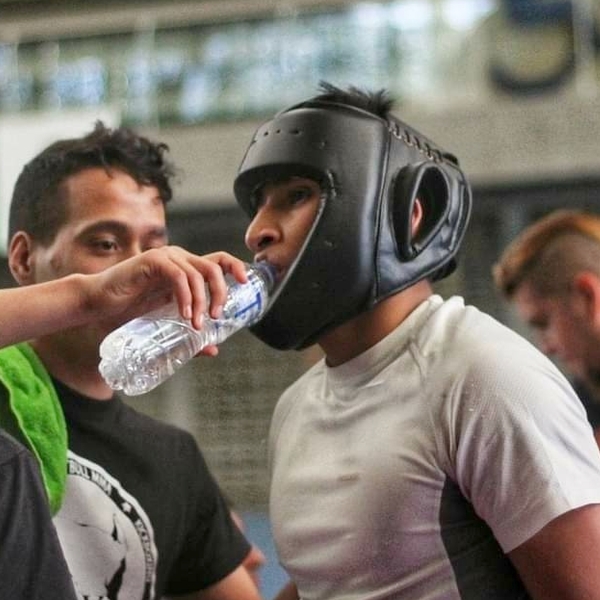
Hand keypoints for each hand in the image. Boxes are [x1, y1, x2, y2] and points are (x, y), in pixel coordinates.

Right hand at [83, 247, 248, 331]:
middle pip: (214, 267)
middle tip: (217, 317)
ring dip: (202, 300)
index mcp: (186, 268)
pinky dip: (186, 296)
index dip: (236, 267)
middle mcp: (179, 259)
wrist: (97, 305)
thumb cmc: (129, 312)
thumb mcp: (165, 324)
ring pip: (199, 273)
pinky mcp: (152, 262)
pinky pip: (178, 276)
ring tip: (196, 324)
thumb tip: (214, 350)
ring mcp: (166, 258)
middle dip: (222, 293)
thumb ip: (189, 334)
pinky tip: (184, 315)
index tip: (247, 283)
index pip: (218, 260)